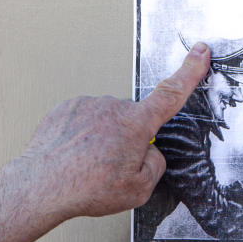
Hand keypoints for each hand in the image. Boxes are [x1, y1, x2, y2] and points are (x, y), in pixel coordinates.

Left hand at [0, 43, 210, 241]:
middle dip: (128, 140)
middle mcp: (112, 107)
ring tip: (87, 164)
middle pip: (132, 121)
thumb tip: (149, 153)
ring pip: (106, 121)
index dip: (190, 71)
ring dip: (102, 139)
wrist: (42, 185)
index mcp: (136, 124)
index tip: (200, 52)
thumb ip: (154, 166)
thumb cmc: (86, 187)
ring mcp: (87, 105)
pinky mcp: (66, 108)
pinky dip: (81, 136)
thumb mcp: (139, 189)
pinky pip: (83, 120)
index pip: (172, 93)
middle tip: (110, 167)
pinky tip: (73, 156)